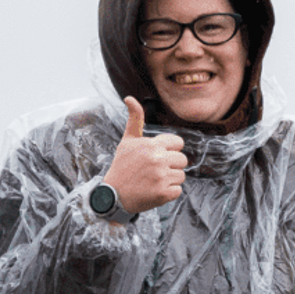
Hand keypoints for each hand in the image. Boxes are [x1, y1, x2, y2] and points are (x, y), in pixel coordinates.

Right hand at [102, 97, 187, 214]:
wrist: (112, 196)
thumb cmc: (122, 166)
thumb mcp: (127, 141)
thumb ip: (135, 119)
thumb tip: (129, 98)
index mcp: (151, 145)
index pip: (179, 143)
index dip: (170, 150)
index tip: (158, 157)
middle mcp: (157, 159)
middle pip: (182, 160)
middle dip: (171, 166)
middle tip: (154, 171)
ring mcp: (161, 177)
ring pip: (181, 176)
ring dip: (170, 180)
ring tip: (153, 181)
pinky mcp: (163, 193)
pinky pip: (178, 190)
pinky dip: (168, 193)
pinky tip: (154, 190)